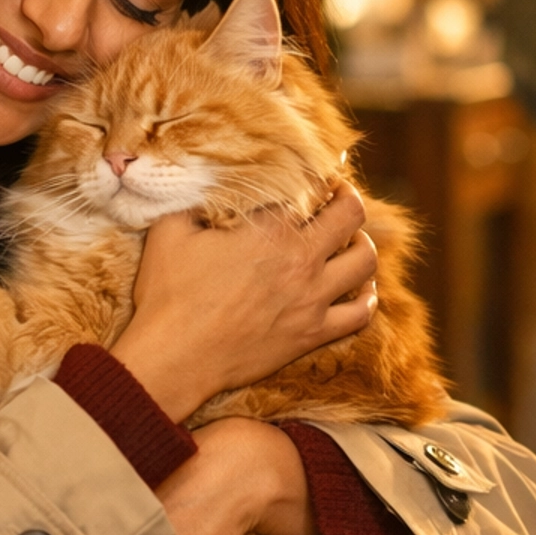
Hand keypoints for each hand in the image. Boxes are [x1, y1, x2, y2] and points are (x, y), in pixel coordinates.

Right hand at [111, 180, 378, 422]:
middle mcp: (302, 259)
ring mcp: (312, 299)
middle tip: (335, 197)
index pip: (310, 187)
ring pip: (365, 261)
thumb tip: (205, 183)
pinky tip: (358, 289)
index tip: (310, 177)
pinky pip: (361, 314)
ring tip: (348, 240)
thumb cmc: (169, 294)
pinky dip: (366, 298)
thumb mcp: (170, 230)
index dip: (313, 177)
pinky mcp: (312, 334)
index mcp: (270, 228)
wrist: (175, 358)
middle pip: (351, 214)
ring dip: (360, 244)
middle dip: (346, 198)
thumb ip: (194, 200)